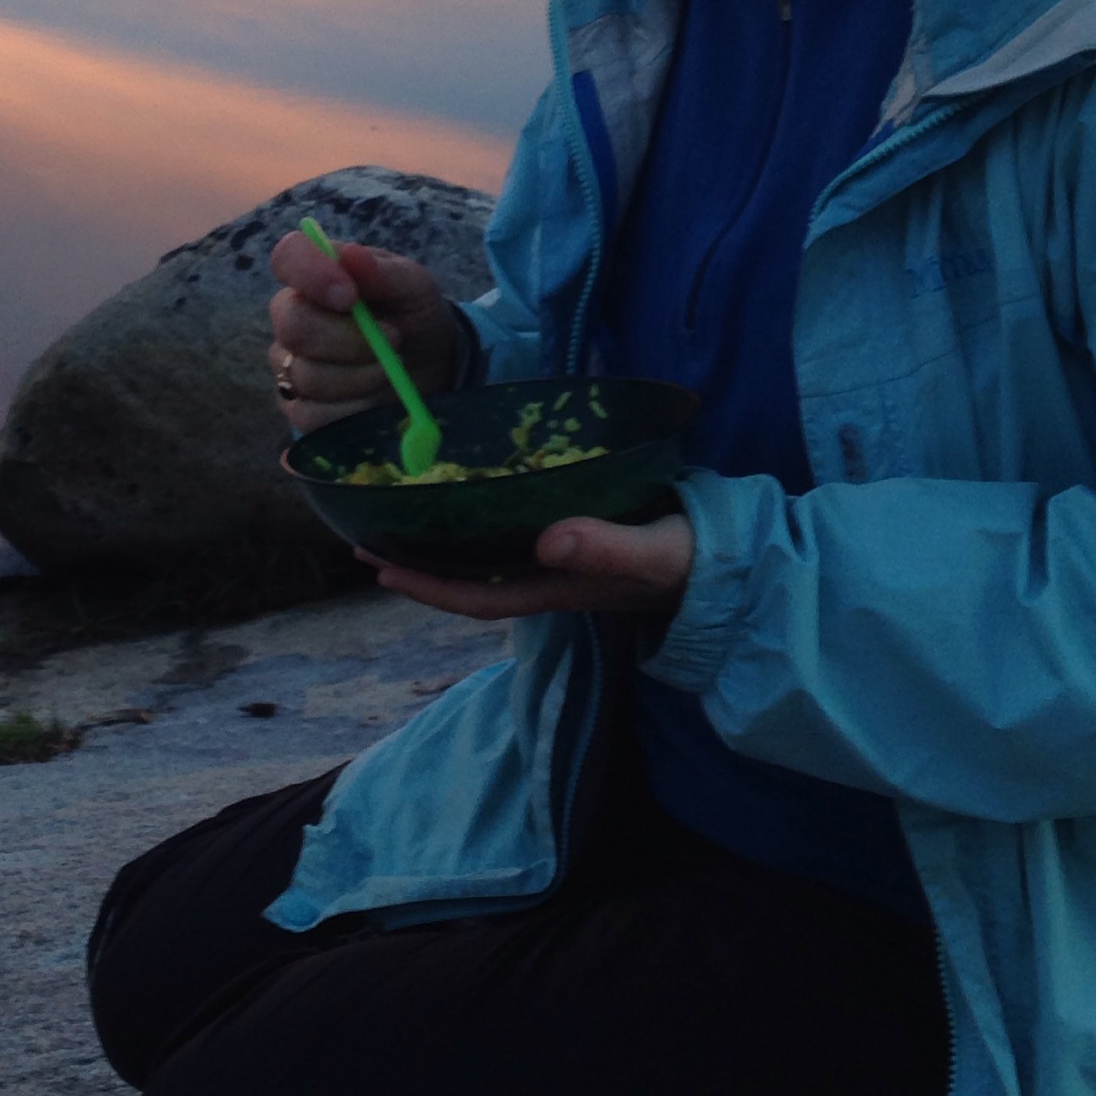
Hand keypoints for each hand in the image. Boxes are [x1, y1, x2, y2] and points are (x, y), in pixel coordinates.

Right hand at [267, 231, 458, 431]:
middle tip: (394, 340)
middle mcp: (293, 316)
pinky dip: (354, 409)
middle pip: (293, 325)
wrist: (431, 367)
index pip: (287, 257)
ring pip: (307, 375)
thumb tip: (352, 256)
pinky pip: (311, 414)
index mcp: (316, 274)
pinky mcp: (298, 408)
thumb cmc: (414, 316)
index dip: (310, 274)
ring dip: (361, 376)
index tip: (350, 297)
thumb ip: (385, 272)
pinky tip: (375, 398)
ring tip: (390, 369)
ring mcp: (289, 363)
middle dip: (350, 339)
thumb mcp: (416, 288)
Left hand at [367, 512, 693, 620]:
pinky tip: (463, 499)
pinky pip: (511, 537)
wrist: (733, 563)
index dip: (426, 585)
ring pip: (485, 559)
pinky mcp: (576, 540)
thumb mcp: (654, 552)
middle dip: (416, 565)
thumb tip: (548, 542)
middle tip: (361, 540)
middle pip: (468, 580)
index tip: (379, 566)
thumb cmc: (694, 560)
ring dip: (440, 544)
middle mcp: (550, 580)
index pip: (476, 596)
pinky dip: (477, 521)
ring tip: (394, 518)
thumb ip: (607, 549)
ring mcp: (562, 563)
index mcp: (558, 588)